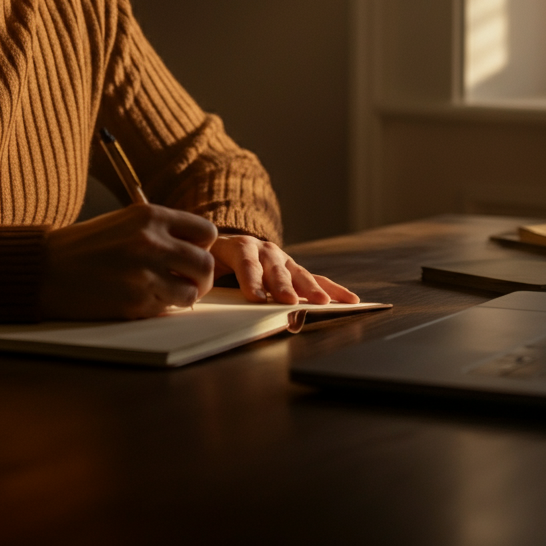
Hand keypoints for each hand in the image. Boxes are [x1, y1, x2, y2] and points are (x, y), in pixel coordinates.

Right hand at [40, 204, 217, 319]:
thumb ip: (160, 230)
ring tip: (165, 292)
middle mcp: (152, 241)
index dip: (202, 247)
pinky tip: (142, 299)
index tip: (191, 255)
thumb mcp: (125, 223)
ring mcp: (145, 273)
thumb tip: (195, 248)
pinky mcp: (136, 301)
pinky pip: (168, 309)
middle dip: (201, 277)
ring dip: (184, 296)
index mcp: (150, 216)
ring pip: (193, 292)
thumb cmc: (85, 246)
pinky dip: (162, 308)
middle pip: (206, 264)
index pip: (206, 232)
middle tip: (188, 282)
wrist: (46, 269)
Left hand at [211, 235, 359, 304]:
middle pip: (274, 269)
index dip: (251, 281)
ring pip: (298, 274)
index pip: (245, 263)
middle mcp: (264, 249)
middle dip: (283, 286)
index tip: (255, 299)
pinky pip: (316, 278)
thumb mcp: (204, 264)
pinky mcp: (295, 269)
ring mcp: (282, 258)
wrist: (226, 243)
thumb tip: (196, 292)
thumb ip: (204, 277)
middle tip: (289, 301)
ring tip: (323, 302)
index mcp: (238, 246)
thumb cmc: (213, 260)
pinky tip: (349, 299)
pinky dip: (332, 289)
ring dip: (310, 289)